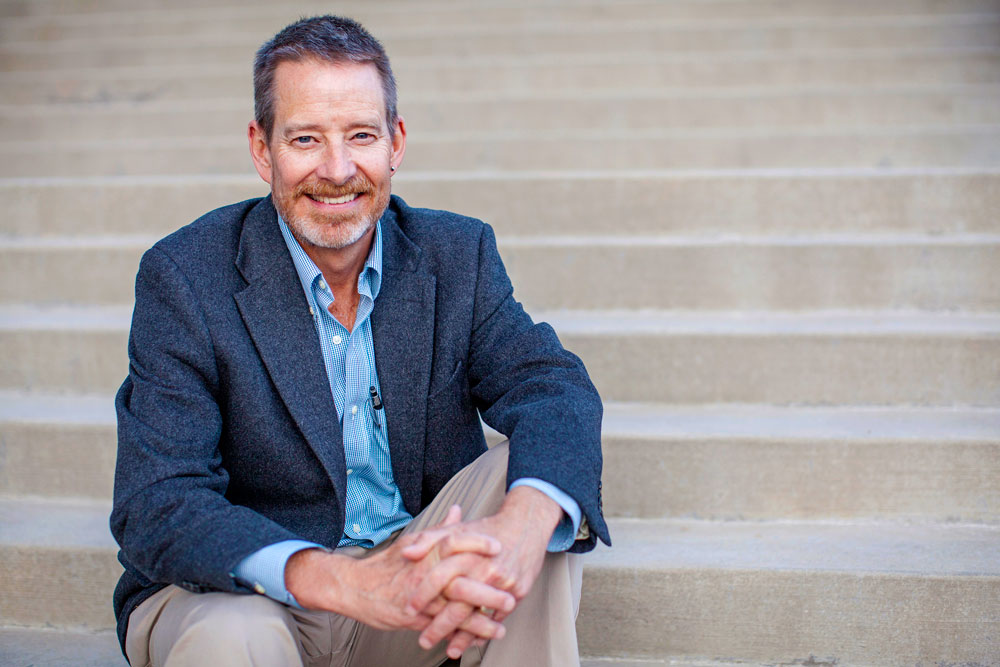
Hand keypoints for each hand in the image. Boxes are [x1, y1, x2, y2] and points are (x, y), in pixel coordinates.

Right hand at [285, 506, 513, 639]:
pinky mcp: (413, 619)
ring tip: (501, 625)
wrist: (355, 588)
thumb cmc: (387, 564)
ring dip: (479, 620)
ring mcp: (419, 599)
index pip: (453, 542)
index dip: (476, 543)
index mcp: (424, 552)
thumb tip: (458, 510)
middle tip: (511, 592)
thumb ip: (440, 530)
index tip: (498, 545)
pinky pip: (440, 628)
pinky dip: (460, 635)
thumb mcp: (413, 542)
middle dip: (487, 590)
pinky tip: (477, 639)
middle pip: (459, 581)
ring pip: (452, 610)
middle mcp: (422, 574)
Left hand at [401, 486, 563, 657]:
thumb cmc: (488, 528)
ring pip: (480, 615)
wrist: (526, 523)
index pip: (440, 576)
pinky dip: (487, 630)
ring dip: (464, 636)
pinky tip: (474, 640)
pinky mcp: (519, 590)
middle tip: (424, 641)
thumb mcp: (458, 529)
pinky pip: (500, 616)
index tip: (409, 609)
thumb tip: (407, 553)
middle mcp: (487, 568)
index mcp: (468, 552)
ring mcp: (505, 582)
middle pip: (459, 603)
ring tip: (450, 650)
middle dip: (439, 626)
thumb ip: (430, 539)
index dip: (423, 594)